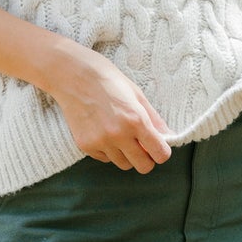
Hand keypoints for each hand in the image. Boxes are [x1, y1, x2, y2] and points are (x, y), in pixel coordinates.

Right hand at [52, 45, 172, 172]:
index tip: (158, 146)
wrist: (72, 74)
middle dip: (146, 158)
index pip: (160, 154)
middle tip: (142, 145)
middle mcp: (118, 135)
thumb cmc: (107, 79)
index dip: (162, 152)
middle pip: (143, 167)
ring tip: (119, 134)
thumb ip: (155, 119)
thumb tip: (170, 137)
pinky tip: (103, 131)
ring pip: (123, 164)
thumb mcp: (136, 94)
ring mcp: (100, 142)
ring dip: (126, 155)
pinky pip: (105, 159)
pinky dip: (108, 151)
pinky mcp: (85, 146)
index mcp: (136, 120)